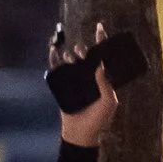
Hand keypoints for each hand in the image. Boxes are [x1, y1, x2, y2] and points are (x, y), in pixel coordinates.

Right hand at [50, 21, 121, 147]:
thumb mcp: (109, 102)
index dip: (102, 39)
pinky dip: (53, 58)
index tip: (99, 27)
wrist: (81, 134)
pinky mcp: (63, 86)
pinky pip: (57, 69)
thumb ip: (106, 84)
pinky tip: (53, 50)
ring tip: (70, 57)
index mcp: (103, 77)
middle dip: (83, 49)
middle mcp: (89, 76)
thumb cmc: (99, 120)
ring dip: (70, 54)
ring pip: (71, 60)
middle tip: (82, 53)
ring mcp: (76, 80)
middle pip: (85, 55)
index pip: (103, 55)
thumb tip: (101, 65)